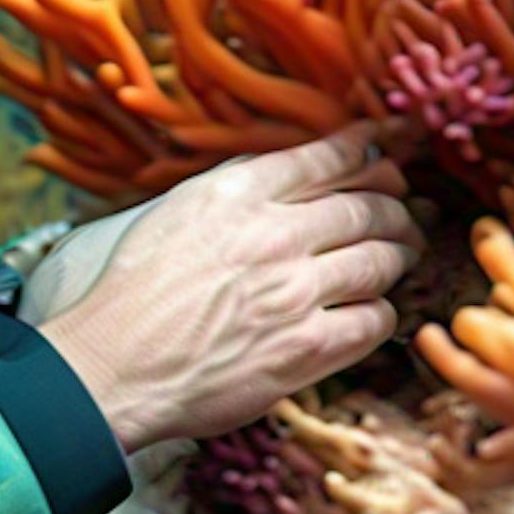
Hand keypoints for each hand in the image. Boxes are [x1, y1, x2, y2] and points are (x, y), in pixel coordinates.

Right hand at [37, 123, 422, 451]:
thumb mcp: (171, 210)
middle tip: (404, 208)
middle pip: (368, 206)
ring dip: (400, 253)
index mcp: (236, 192)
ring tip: (401, 253)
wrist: (110, 365)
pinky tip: (373, 308)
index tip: (384, 148)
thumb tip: (281, 169)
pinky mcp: (306, 351)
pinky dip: (383, 310)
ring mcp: (294, 293)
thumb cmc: (128, 289)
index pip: (328, 157)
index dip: (368, 149)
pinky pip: (374, 321)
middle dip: (396, 204)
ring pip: (381, 259)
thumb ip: (231, 186)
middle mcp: (272, 235)